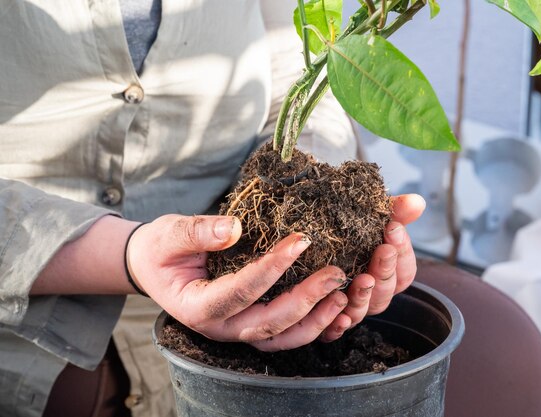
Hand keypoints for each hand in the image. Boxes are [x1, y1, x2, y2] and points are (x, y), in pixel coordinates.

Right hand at [126, 215, 347, 351]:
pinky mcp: (250, 326)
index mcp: (196, 306)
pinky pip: (284, 335)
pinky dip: (311, 325)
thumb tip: (235, 227)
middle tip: (335, 273)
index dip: (272, 268)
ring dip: (315, 320)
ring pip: (281, 338)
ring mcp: (236, 332)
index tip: (301, 241)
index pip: (240, 291)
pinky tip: (333, 306)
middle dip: (305, 299)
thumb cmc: (161, 249)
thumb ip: (198, 232)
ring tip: (342, 295)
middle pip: (268, 322)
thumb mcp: (170, 234)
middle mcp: (219, 328)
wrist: (154, 267)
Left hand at [321, 194, 424, 341]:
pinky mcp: (324, 320)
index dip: (402, 250)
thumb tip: (418, 202)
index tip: (393, 228)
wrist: (306, 241)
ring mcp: (349, 308)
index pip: (404, 269)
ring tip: (362, 279)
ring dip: (364, 296)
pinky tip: (338, 315)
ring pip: (363, 309)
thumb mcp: (368, 218)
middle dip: (386, 269)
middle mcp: (370, 293)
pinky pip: (333, 330)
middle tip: (382, 250)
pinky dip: (337, 324)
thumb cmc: (344, 233)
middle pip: (386, 290)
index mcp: (385, 273)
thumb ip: (393, 212)